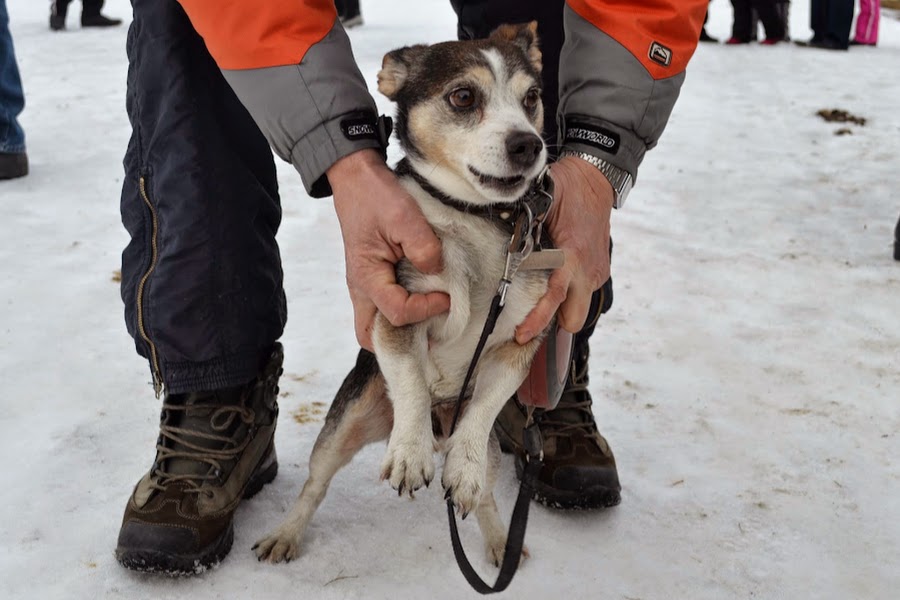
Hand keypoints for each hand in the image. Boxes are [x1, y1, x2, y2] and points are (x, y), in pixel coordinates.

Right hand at [328, 149, 450, 349]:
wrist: (355, 178)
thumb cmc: (375, 196)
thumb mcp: (405, 216)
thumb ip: (424, 248)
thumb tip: (437, 272)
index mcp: (367, 276)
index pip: (397, 313)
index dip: (426, 310)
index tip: (447, 297)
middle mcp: (361, 288)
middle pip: (370, 335)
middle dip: (401, 339)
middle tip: (431, 327)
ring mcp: (364, 285)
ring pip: (374, 324)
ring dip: (400, 327)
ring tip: (428, 317)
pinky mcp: (372, 278)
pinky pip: (382, 307)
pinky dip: (400, 312)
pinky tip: (421, 300)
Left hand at [515, 155, 614, 343]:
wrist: (596, 179)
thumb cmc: (567, 188)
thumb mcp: (541, 205)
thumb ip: (525, 230)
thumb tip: (499, 246)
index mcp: (572, 256)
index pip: (555, 297)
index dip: (538, 319)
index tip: (521, 334)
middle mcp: (589, 269)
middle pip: (574, 319)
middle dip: (556, 320)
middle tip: (533, 314)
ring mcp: (598, 271)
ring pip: (579, 307)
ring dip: (563, 305)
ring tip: (544, 289)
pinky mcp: (601, 269)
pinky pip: (584, 292)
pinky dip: (571, 291)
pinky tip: (559, 275)